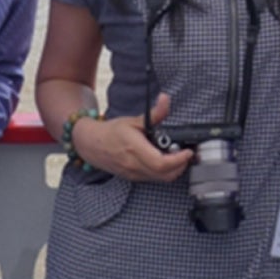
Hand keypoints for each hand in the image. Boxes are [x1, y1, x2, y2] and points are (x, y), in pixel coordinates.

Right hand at [72, 93, 192, 181]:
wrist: (92, 145)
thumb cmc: (112, 132)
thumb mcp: (134, 120)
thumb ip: (154, 113)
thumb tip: (165, 99)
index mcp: (134, 149)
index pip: (161, 163)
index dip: (178, 160)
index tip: (187, 152)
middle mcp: (134, 165)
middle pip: (164, 174)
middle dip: (180, 166)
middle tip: (186, 154)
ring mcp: (133, 174)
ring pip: (160, 179)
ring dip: (174, 170)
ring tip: (177, 156)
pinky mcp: (133, 178)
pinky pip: (153, 179)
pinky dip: (164, 172)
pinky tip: (165, 160)